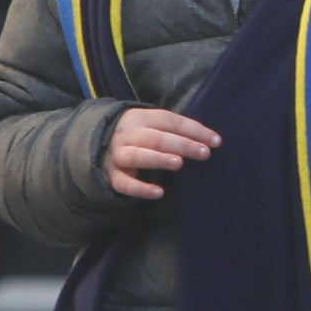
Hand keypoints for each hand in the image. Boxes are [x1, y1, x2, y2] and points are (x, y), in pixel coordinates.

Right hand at [104, 104, 220, 201]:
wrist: (95, 144)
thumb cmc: (137, 135)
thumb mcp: (151, 125)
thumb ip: (174, 130)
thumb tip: (208, 140)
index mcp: (141, 118)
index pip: (170, 121)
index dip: (193, 130)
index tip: (215, 141)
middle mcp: (128, 134)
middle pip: (156, 138)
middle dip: (181, 145)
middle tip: (204, 153)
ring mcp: (118, 154)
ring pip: (137, 156)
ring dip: (158, 159)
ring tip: (178, 164)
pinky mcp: (112, 175)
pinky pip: (125, 183)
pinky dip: (141, 188)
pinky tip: (158, 193)